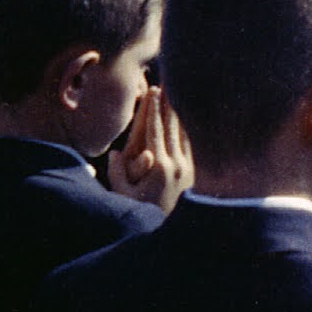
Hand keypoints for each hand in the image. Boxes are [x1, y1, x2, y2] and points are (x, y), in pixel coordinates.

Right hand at [108, 85, 192, 211]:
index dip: (154, 110)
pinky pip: (192, 142)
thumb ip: (118, 173)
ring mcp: (189, 166)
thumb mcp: (124, 196)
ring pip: (185, 131)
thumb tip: (115, 152)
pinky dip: (190, 126)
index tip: (154, 91)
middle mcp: (177, 163)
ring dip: (181, 111)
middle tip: (169, 82)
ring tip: (180, 92)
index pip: (156, 131)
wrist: (178, 229)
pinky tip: (189, 116)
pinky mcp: (195, 169)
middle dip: (169, 103)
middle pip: (173, 126)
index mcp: (160, 166)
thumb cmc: (144, 212)